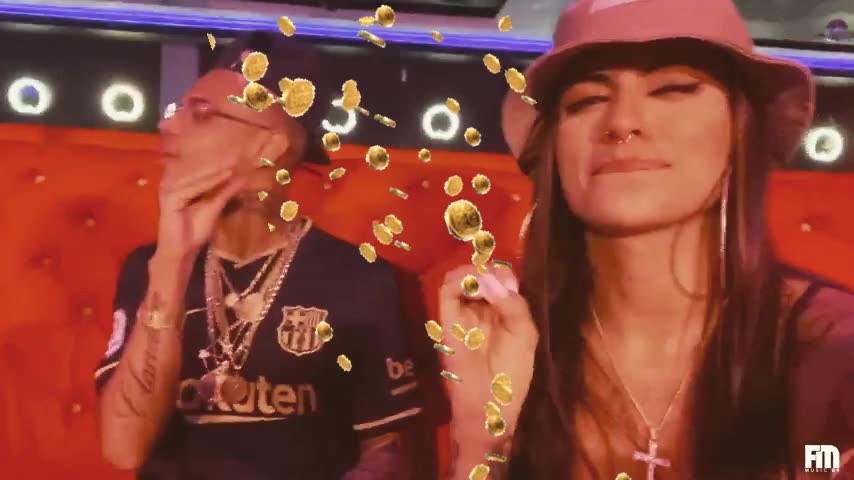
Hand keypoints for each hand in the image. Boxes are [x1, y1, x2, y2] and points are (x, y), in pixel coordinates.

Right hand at [155, 161, 246, 259]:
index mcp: (182, 182)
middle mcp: (174, 181)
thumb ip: (226, 191)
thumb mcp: (215, 206)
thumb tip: (243, 178)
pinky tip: (225, 175)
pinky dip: (210, 181)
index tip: (242, 154)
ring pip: (198, 175)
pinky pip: (193, 186)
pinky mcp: (170, 196)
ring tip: (236, 161)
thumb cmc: (196, 229)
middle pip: (200, 168)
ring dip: (217, 168)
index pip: (203, 167)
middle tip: (241, 153)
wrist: (182, 250)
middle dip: (221, 161)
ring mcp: (170, 188)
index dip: (221, 161)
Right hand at [439, 265, 537, 444]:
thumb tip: (494, 279)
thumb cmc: (511, 374)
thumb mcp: (523, 334)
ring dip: (474, 271)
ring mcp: (462, 314)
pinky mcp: (447, 321)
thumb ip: (513, 304)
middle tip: (499, 279)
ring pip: (460, 277)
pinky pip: (447, 292)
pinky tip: (476, 285)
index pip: (499, 279)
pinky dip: (460, 280)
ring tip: (487, 280)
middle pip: (479, 274)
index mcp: (500, 312)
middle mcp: (480, 309)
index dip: (503, 274)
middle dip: (490, 269)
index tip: (510, 283)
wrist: (490, 405)